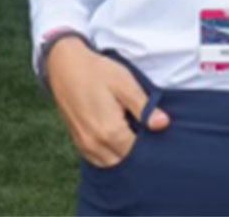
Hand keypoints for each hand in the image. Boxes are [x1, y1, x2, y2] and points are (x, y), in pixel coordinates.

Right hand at [46, 37, 170, 166]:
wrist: (65, 65)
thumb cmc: (97, 71)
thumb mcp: (124, 83)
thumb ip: (143, 107)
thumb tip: (163, 124)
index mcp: (109, 131)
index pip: (137, 152)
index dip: (150, 144)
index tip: (155, 130)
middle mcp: (95, 144)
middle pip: (124, 161)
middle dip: (137, 152)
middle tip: (144, 130)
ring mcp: (84, 145)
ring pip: (110, 164)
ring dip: (123, 154)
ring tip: (131, 132)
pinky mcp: (77, 142)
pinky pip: (98, 159)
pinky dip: (109, 155)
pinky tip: (116, 138)